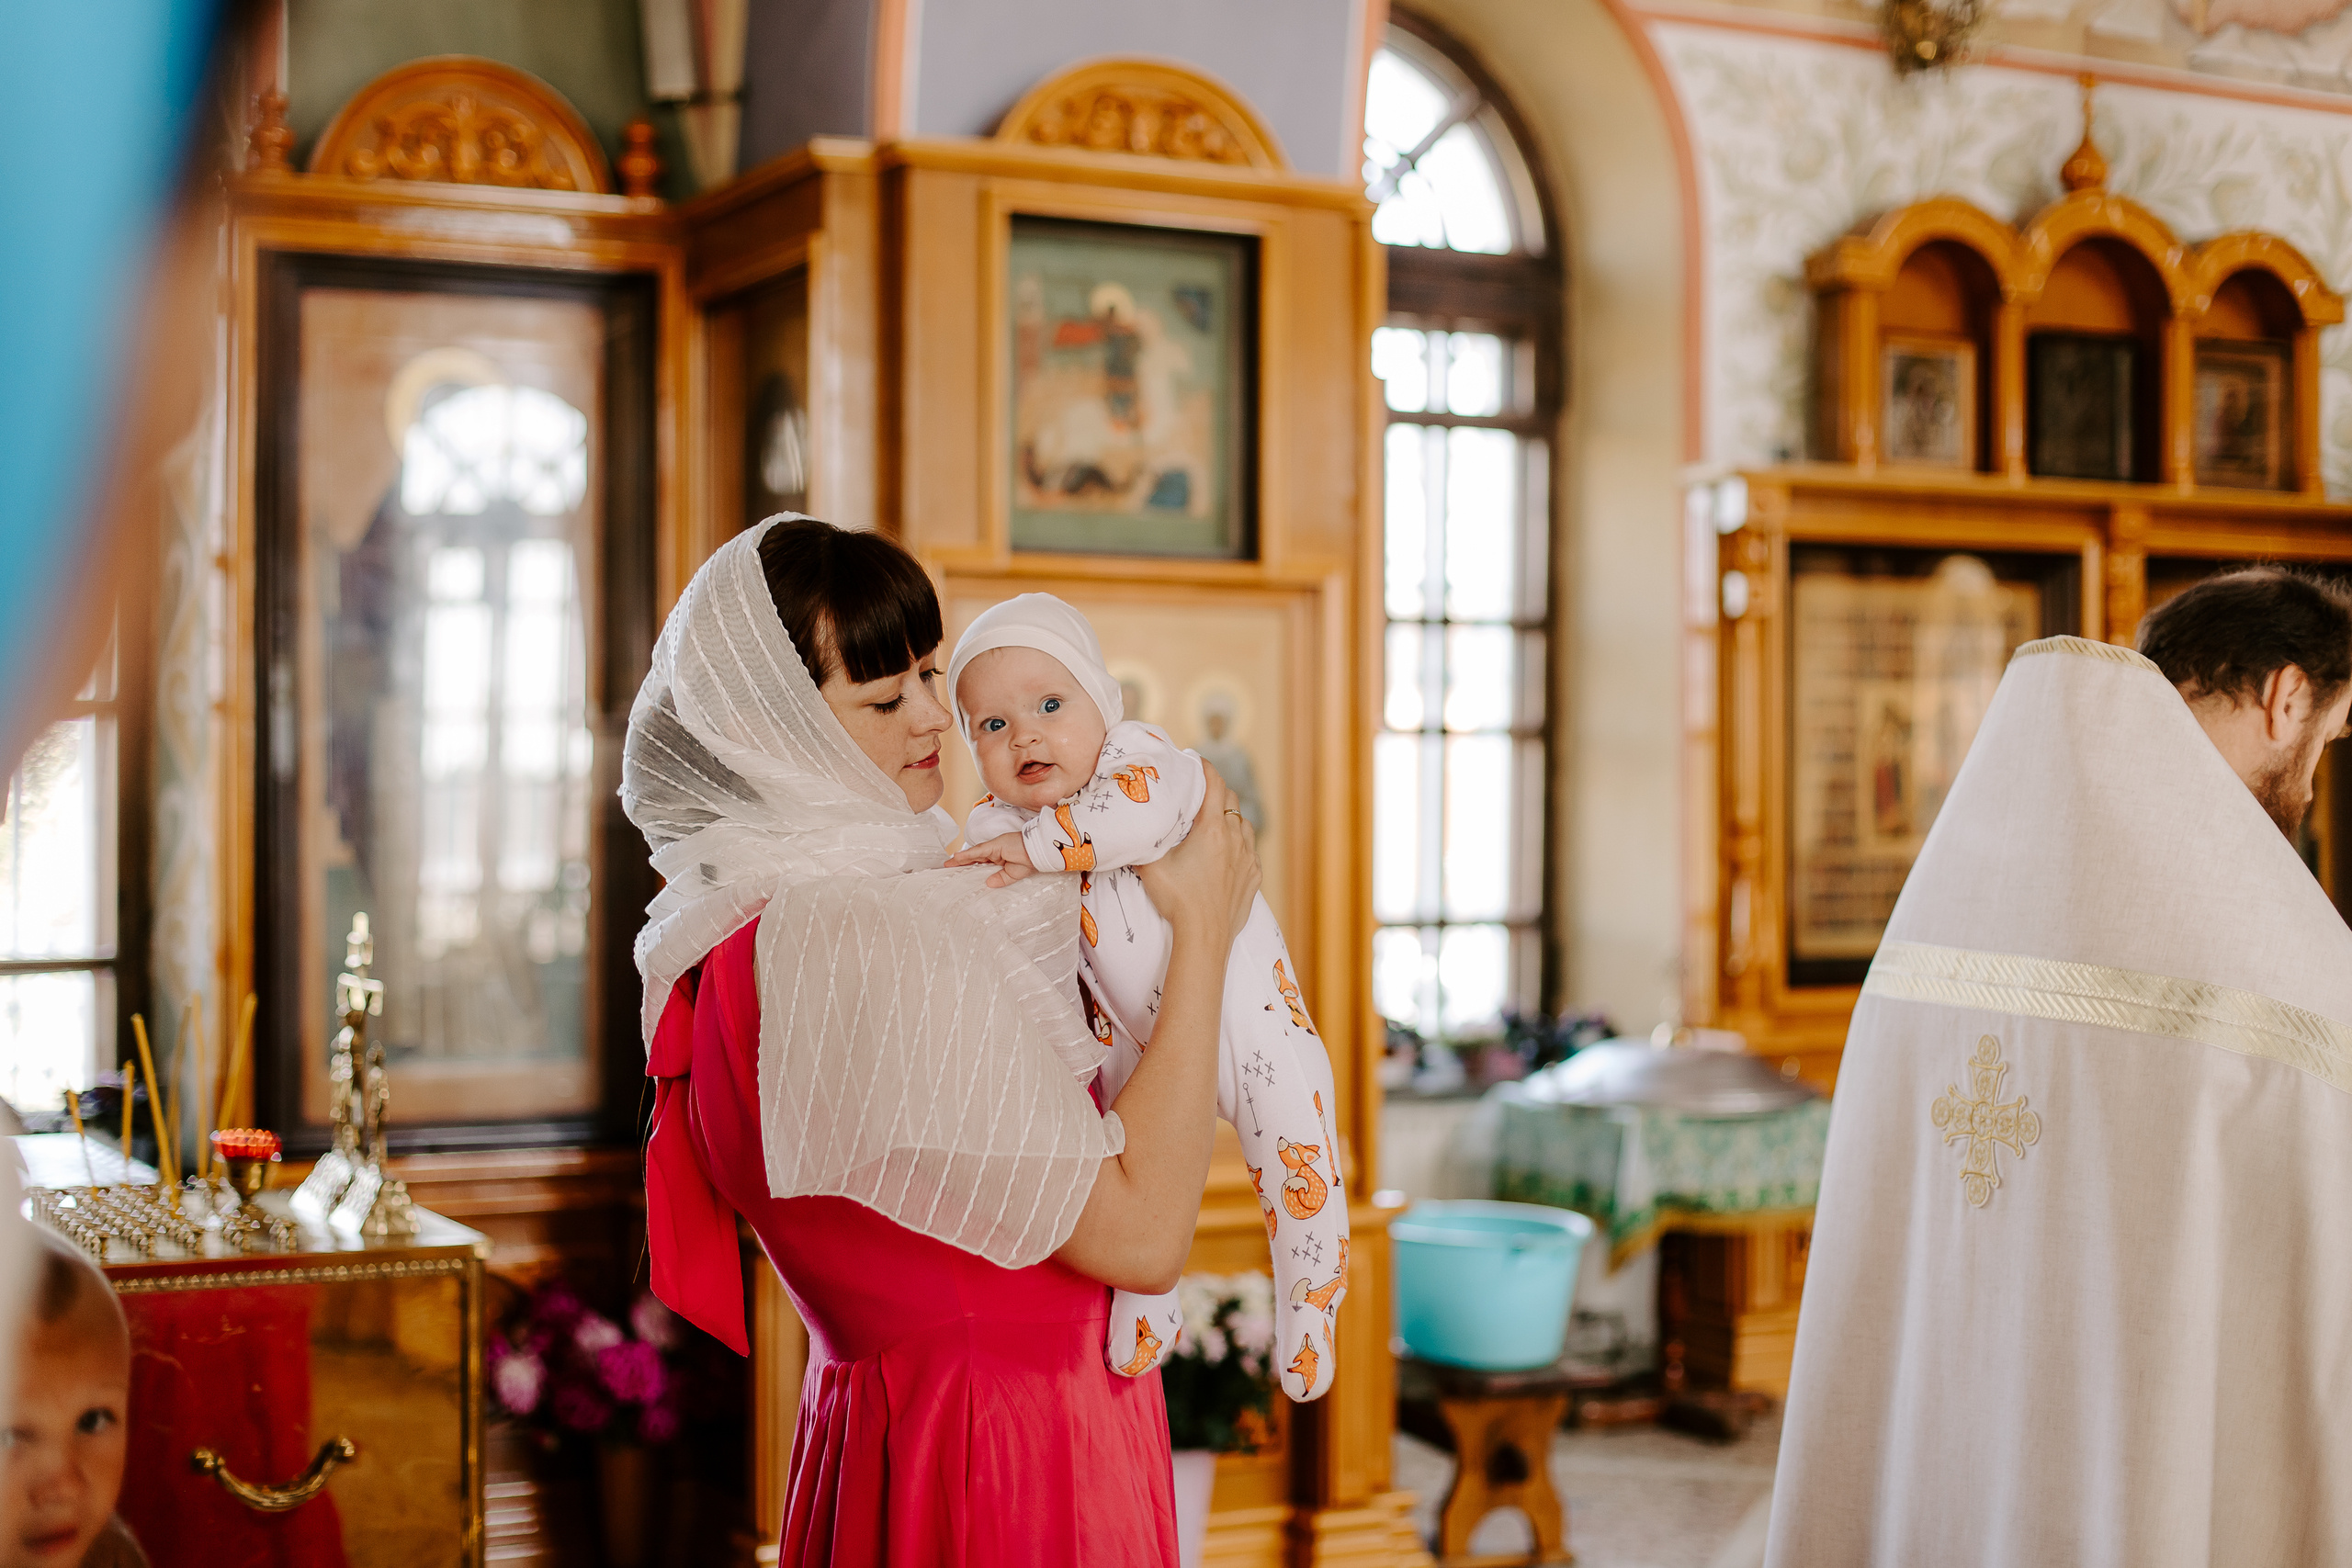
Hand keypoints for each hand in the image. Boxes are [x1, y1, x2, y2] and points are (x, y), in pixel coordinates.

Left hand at [945, 831, 1037, 887]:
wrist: (1038, 852)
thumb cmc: (1030, 862)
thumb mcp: (1013, 875)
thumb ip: (1000, 879)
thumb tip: (988, 884)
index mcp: (999, 861)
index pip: (981, 864)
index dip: (970, 867)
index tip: (959, 873)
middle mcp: (995, 854)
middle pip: (974, 859)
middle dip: (961, 864)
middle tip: (947, 868)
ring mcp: (994, 849)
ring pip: (973, 855)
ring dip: (960, 860)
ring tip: (947, 864)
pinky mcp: (994, 845)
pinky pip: (978, 851)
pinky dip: (967, 855)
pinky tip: (957, 858)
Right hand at [1136, 764, 1257, 946]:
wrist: (1205, 937)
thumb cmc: (1177, 900)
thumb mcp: (1150, 865)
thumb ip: (1142, 840)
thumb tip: (1128, 824)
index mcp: (1212, 829)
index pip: (1214, 783)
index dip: (1204, 767)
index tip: (1193, 761)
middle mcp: (1235, 838)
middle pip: (1231, 799)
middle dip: (1216, 790)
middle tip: (1198, 792)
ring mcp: (1248, 858)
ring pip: (1244, 824)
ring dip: (1230, 817)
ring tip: (1212, 823)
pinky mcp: (1254, 877)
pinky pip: (1250, 850)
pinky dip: (1239, 843)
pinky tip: (1227, 852)